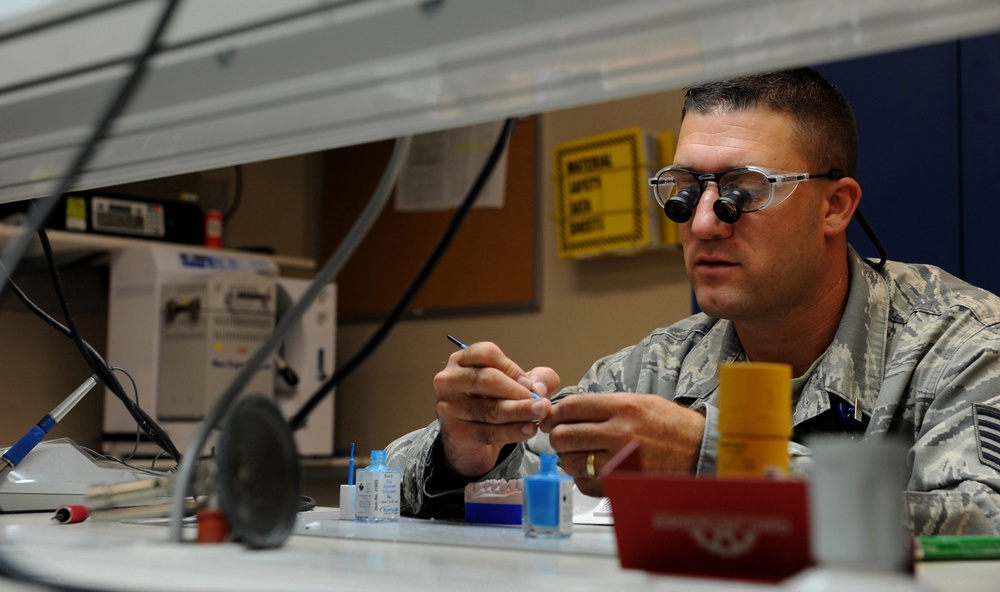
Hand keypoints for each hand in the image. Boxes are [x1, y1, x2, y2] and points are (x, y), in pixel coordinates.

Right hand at [434, 341, 559, 476]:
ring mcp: (448, 407)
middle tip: (541, 401)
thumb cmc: (490, 404)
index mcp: (461, 361)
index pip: (486, 354)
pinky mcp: (455, 433)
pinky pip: (487, 432)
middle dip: (517, 391)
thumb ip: (535, 379)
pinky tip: (528, 430)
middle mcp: (449, 380)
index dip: (512, 368)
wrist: (469, 441)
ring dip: (519, 411)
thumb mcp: (513, 386)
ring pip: (488, 408)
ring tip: (540, 413)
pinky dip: (511, 431)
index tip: (530, 383)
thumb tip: (540, 387)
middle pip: (486, 379)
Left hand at [540, 393, 704, 496]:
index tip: (550, 418)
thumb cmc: (672, 426)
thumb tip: (569, 411)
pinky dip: (583, 477)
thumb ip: (604, 406)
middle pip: (564, 435)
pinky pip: (585, 484)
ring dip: (569, 459)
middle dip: (558, 437)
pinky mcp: (622, 485)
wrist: (701, 451)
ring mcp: (619, 462)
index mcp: (622, 407)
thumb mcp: (640, 402)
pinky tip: (593, 470)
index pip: (571, 407)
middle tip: (563, 438)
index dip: (554, 413)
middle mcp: (618, 433)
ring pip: (571, 462)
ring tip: (580, 454)